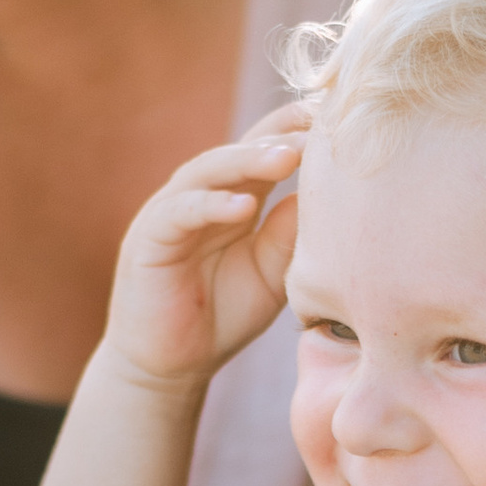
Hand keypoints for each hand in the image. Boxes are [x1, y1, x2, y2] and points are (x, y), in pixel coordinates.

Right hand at [102, 114, 309, 390]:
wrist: (172, 366)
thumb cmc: (223, 315)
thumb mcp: (272, 273)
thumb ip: (290, 234)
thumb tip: (323, 192)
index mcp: (235, 197)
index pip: (266, 148)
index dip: (298, 130)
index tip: (339, 119)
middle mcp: (203, 195)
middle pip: (241, 148)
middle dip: (280, 135)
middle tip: (317, 127)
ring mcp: (171, 212)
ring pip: (208, 170)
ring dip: (247, 160)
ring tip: (286, 157)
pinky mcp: (147, 239)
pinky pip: (179, 213)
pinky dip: (210, 206)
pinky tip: (243, 207)